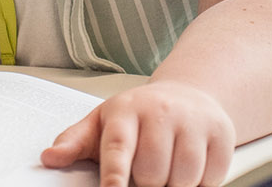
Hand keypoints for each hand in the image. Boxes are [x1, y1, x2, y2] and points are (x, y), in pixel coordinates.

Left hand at [41, 80, 235, 186]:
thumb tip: (49, 157)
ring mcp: (194, 122)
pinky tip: (189, 169)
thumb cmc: (139, 115)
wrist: (188, 94)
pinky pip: (211, 178)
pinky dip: (200, 184)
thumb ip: (74, 142)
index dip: (115, 174)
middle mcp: (161, 112)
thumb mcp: (102, 122)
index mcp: (126, 111)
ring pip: (183, 178)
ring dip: (173, 186)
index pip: (119, 147)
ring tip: (165, 173)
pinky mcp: (221, 135)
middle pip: (152, 171)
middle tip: (144, 176)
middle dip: (146, 185)